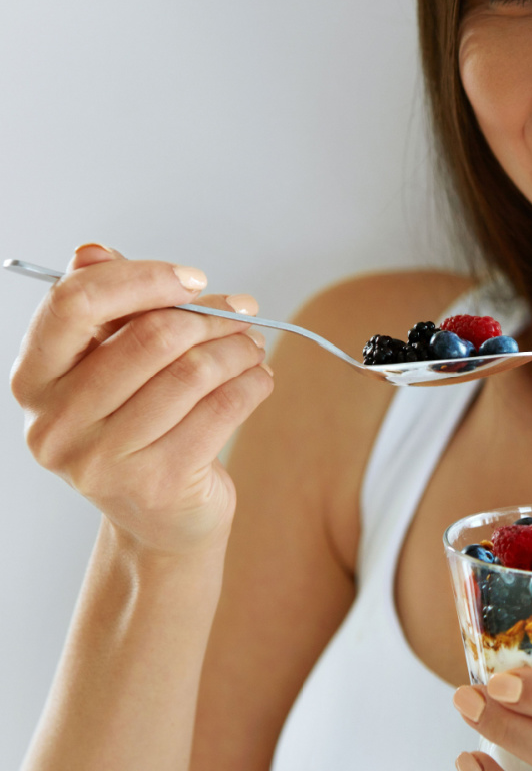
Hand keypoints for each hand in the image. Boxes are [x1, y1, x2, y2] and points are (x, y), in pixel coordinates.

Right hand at [9, 243, 273, 554]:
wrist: (162, 520)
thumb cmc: (138, 428)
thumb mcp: (109, 367)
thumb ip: (103, 309)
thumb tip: (92, 250)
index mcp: (33, 381)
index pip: (75, 304)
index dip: (142, 279)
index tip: (194, 279)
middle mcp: (56, 424)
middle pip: (152, 336)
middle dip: (211, 317)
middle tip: (244, 313)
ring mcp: (104, 460)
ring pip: (194, 371)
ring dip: (238, 348)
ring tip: (252, 346)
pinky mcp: (158, 483)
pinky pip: (223, 409)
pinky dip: (253, 383)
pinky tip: (258, 378)